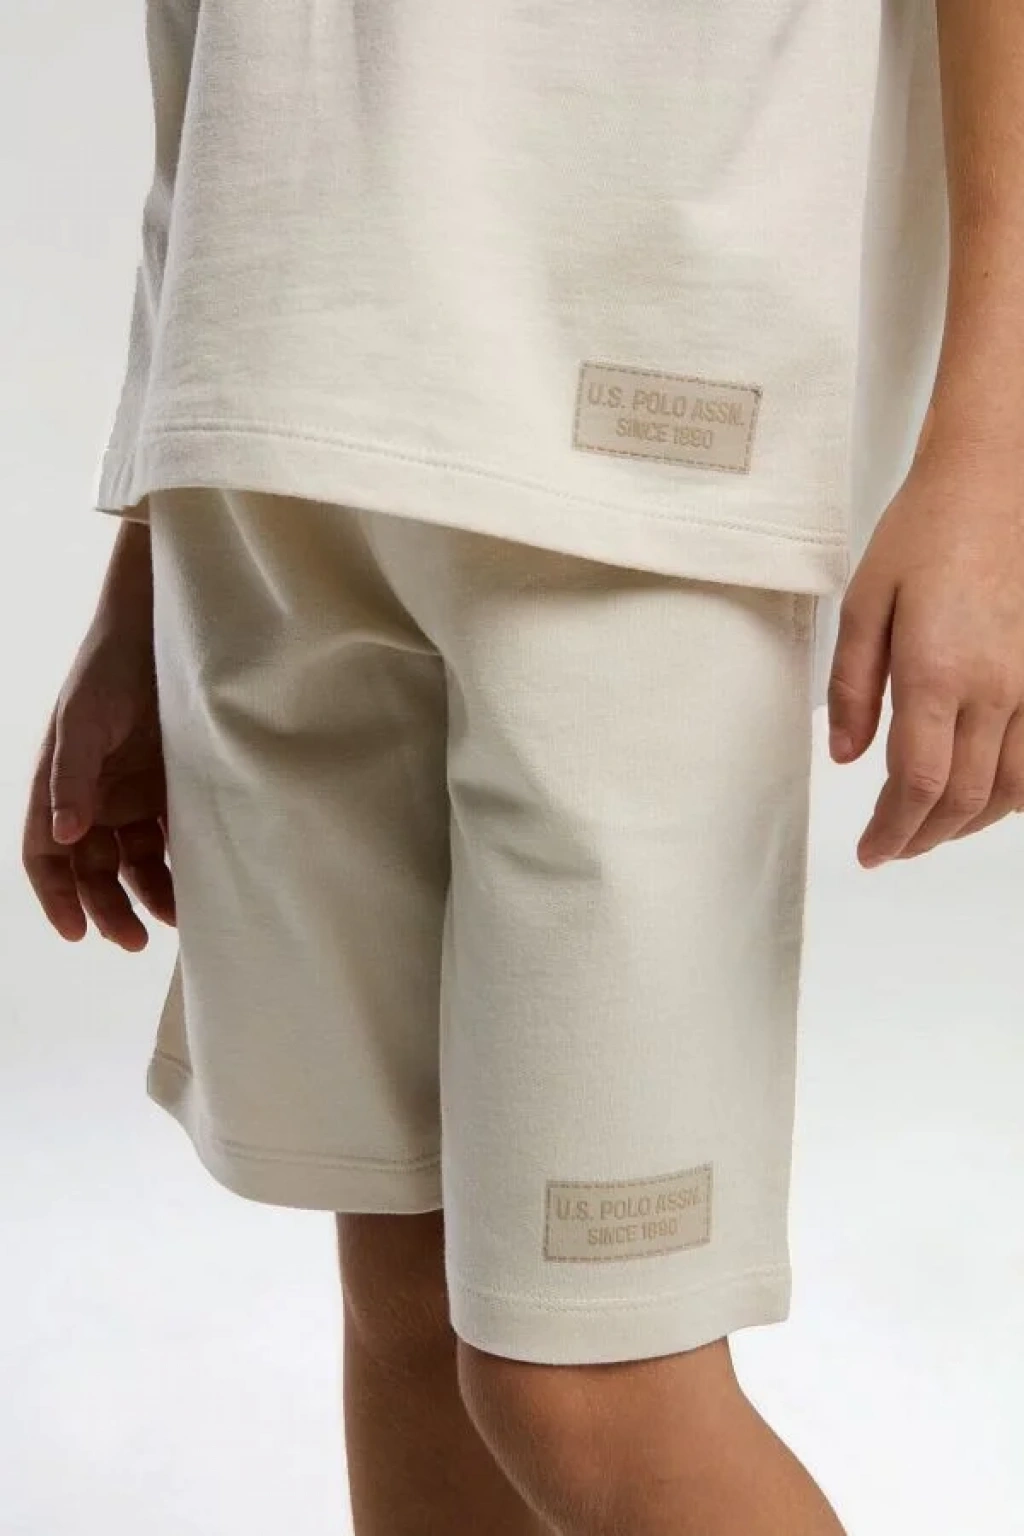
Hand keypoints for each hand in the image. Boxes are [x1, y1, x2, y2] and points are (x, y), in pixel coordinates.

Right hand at [22, 613, 174, 948]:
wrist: (163, 631)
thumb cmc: (110, 668)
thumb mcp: (84, 721)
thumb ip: (72, 777)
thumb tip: (65, 836)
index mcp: (58, 785)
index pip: (45, 855)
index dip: (56, 896)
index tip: (77, 932)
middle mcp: (91, 797)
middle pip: (91, 869)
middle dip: (106, 907)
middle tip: (131, 940)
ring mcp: (130, 795)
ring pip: (132, 862)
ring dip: (145, 895)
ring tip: (173, 920)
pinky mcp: (169, 789)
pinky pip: (169, 839)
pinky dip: (177, 866)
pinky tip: (197, 886)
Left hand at [827, 441, 1023, 866]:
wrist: (1000, 481)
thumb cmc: (928, 532)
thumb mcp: (863, 602)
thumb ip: (853, 687)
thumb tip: (847, 755)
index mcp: (936, 672)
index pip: (916, 784)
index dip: (891, 831)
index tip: (869, 851)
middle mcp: (995, 689)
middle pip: (963, 799)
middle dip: (922, 838)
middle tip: (891, 849)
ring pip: (1011, 790)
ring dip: (968, 825)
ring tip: (930, 832)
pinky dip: (1015, 795)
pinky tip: (987, 798)